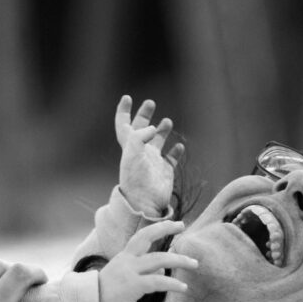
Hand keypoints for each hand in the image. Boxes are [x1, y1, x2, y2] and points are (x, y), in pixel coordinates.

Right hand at [98, 220, 197, 301]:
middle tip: (182, 226)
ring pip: (158, 260)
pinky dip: (172, 284)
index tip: (174, 222)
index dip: (158, 227)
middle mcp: (126, 261)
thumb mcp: (125, 281)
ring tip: (194, 263)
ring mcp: (128, 272)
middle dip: (165, 229)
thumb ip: (143, 273)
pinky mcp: (132, 287)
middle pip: (147, 238)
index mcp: (123, 258)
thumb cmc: (106, 298)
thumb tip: (162, 271)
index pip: (141, 236)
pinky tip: (183, 288)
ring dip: (179, 260)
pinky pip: (157, 282)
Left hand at [115, 95, 184, 216]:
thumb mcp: (133, 155)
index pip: (123, 125)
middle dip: (144, 115)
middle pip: (141, 129)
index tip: (127, 97)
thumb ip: (139, 137)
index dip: (124, 111)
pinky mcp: (165, 172)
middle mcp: (140, 153)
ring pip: (157, 141)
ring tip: (167, 122)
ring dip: (162, 130)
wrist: (146, 204)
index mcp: (129, 147)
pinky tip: (179, 146)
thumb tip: (153, 128)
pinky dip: (175, 151)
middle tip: (151, 102)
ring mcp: (153, 162)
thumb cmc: (136, 180)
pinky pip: (170, 158)